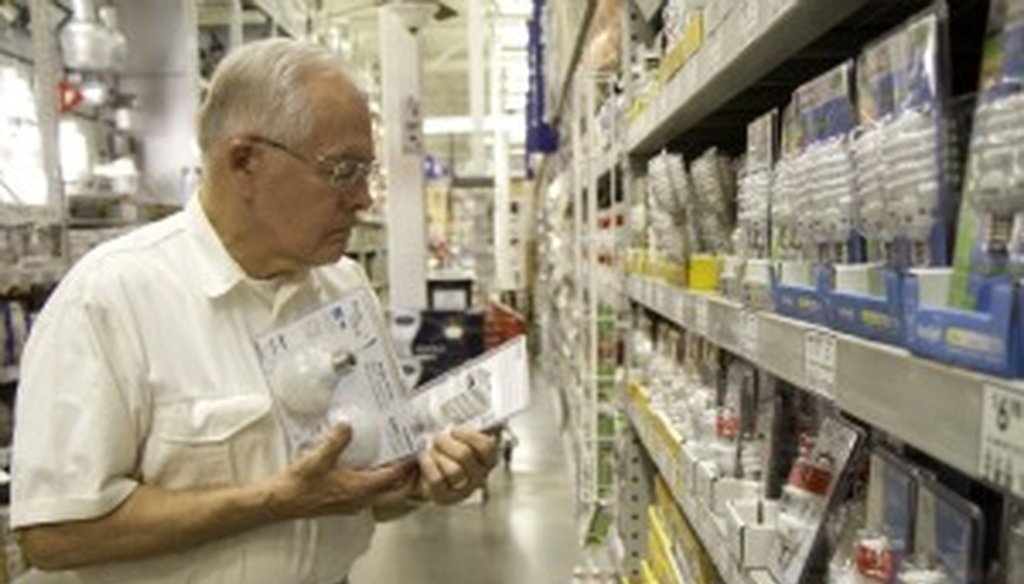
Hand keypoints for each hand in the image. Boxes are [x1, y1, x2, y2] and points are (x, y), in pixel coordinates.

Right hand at [263, 424, 418, 519]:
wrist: (281, 502)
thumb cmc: (299, 485)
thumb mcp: (318, 458)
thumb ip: (336, 441)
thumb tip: (347, 426)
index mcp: (360, 488)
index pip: (393, 477)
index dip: (407, 464)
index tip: (415, 451)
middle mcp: (361, 500)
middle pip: (397, 495)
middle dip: (410, 480)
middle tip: (414, 463)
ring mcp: (353, 504)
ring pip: (386, 498)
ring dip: (396, 485)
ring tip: (399, 466)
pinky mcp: (345, 505)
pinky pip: (372, 498)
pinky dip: (380, 487)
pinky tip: (372, 472)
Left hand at [417, 427, 498, 504]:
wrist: (426, 469)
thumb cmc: (446, 449)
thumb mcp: (459, 434)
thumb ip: (468, 422)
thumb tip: (470, 410)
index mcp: (487, 458)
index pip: (486, 446)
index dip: (469, 435)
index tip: (455, 429)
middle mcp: (478, 476)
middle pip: (465, 456)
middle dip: (446, 443)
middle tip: (438, 438)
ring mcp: (462, 489)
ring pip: (454, 471)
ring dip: (438, 455)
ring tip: (432, 450)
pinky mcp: (444, 497)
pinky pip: (438, 481)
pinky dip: (429, 466)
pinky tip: (426, 458)